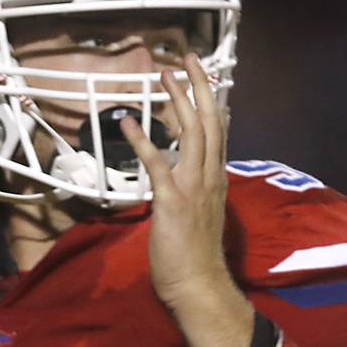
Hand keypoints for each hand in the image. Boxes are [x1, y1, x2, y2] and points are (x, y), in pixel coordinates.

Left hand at [120, 54, 232, 308]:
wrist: (199, 286)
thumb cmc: (196, 260)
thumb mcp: (200, 219)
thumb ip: (193, 196)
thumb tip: (180, 184)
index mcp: (216, 181)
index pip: (219, 134)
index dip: (213, 104)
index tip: (207, 82)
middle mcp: (209, 177)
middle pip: (209, 122)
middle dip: (199, 87)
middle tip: (187, 60)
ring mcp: (193, 187)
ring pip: (191, 132)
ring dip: (177, 100)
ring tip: (164, 75)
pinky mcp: (172, 200)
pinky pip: (157, 163)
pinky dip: (143, 140)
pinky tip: (127, 122)